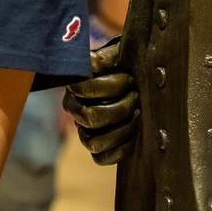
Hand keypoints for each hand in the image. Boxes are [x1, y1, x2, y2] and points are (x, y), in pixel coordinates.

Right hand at [63, 38, 137, 163]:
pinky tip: (133, 136)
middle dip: (121, 107)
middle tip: (136, 96)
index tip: (129, 78)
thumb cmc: (127, 61)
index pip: (83, 89)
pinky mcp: (95, 144)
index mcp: (76, 82)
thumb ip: (107, 56)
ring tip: (137, 114)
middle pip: (91, 117)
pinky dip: (119, 150)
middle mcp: (74, 106)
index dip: (111, 85)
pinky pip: (101, 158)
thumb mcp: (119, 52)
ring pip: (94, 142)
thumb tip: (94, 64)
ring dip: (122, 129)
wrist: (136, 75)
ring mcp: (82, 128)